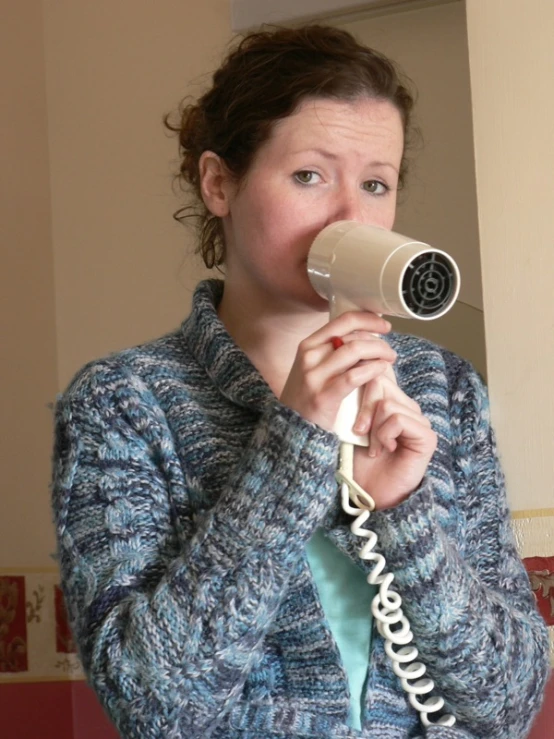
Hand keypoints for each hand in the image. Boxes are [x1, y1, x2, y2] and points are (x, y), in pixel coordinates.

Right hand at [280, 312, 395, 433]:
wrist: (293, 429)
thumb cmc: (309, 397)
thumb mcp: (314, 368)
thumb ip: (333, 352)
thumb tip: (365, 336)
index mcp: (308, 345)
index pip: (343, 320)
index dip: (368, 319)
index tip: (384, 326)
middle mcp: (309, 356)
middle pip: (352, 336)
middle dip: (378, 341)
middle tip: (389, 351)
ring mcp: (313, 376)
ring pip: (355, 351)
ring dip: (379, 352)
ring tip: (389, 360)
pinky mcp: (323, 396)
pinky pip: (354, 376)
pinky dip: (372, 370)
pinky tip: (381, 370)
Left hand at [353, 374, 436, 508]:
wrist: (367, 493)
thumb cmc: (355, 459)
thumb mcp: (350, 422)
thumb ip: (355, 397)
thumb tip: (349, 366)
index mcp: (391, 400)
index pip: (378, 371)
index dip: (360, 384)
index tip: (350, 408)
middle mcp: (408, 407)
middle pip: (380, 381)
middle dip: (363, 407)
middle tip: (358, 432)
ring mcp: (419, 421)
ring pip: (387, 402)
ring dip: (373, 427)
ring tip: (373, 446)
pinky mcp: (426, 436)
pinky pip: (398, 418)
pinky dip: (384, 434)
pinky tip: (384, 449)